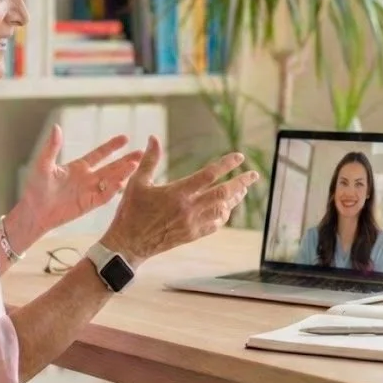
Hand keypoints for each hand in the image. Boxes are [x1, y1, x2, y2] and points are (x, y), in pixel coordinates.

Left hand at [19, 123, 142, 234]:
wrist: (33, 211)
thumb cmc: (35, 188)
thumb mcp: (43, 164)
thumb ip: (52, 147)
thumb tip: (56, 127)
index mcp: (78, 167)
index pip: (99, 154)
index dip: (112, 147)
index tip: (125, 138)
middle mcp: (87, 178)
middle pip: (111, 167)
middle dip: (127, 160)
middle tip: (143, 152)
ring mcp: (89, 191)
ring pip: (111, 180)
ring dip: (124, 173)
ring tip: (137, 165)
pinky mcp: (89, 204)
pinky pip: (104, 196)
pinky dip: (113, 189)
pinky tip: (123, 182)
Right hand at [102, 136, 258, 265]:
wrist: (128, 244)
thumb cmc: (130, 212)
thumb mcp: (137, 183)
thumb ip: (149, 159)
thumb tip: (153, 137)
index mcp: (176, 193)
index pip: (208, 175)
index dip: (226, 164)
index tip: (239, 157)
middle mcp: (188, 209)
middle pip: (223, 194)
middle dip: (241, 183)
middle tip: (254, 175)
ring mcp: (192, 224)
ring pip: (222, 210)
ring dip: (234, 199)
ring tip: (242, 189)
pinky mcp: (191, 235)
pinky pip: (215, 225)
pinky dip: (224, 215)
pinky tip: (226, 209)